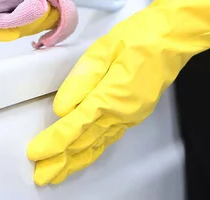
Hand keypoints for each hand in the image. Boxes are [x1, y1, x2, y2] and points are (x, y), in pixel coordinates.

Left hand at [27, 0, 209, 184]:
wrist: (173, 36)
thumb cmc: (142, 37)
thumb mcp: (104, 50)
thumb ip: (81, 79)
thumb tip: (62, 107)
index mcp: (113, 97)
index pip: (75, 126)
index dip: (54, 142)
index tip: (36, 153)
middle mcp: (123, 113)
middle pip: (85, 142)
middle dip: (61, 161)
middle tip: (42, 175)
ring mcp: (130, 115)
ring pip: (97, 144)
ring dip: (75, 161)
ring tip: (58, 173)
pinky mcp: (133, 111)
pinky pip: (109, 137)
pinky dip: (93, 150)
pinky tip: (85, 155)